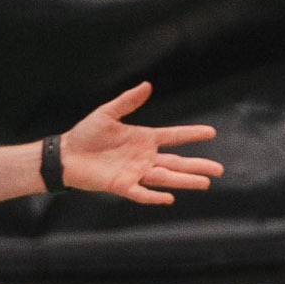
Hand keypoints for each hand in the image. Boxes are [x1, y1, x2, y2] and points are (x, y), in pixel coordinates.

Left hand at [60, 82, 223, 205]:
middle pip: (176, 162)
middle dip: (197, 166)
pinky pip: (141, 193)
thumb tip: (147, 85)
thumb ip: (128, 101)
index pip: (173, 136)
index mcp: (143, 139)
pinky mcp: (121, 185)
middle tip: (219, 170)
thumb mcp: (107, 113)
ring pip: (165, 178)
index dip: (192, 134)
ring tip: (205, 183)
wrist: (66, 154)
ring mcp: (134, 172)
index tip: (211, 132)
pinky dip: (154, 196)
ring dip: (184, 181)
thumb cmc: (85, 134)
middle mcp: (144, 157)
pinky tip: (169, 198)